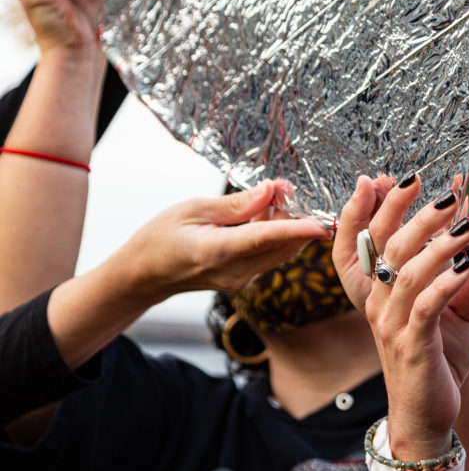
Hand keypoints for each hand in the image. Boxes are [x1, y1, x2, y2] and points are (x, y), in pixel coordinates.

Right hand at [114, 180, 329, 302]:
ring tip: (273, 197)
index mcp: (218, 252)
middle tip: (288, 189)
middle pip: (281, 247)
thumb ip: (237, 204)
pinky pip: (268, 257)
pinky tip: (262, 216)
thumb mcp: (193, 210)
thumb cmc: (160, 237)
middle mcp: (235, 272)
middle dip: (296, 219)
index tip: (322, 224)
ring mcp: (240, 281)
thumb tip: (271, 192)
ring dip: (285, 226)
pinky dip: (274, 236)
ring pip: (278, 252)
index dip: (296, 230)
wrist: (144, 274)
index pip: (266, 239)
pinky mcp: (243, 281)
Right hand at [333, 176, 468, 459]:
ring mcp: (392, 325)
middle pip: (388, 246)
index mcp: (381, 290)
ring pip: (407, 272)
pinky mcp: (411, 346)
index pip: (367, 240)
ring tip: (467, 225)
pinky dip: (446, 283)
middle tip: (445, 193)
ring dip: (439, 245)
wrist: (428, 416)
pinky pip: (425, 306)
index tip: (396, 177)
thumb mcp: (460, 315)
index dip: (373, 207)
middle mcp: (379, 303)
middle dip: (415, 213)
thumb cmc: (437, 361)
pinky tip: (466, 267)